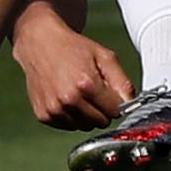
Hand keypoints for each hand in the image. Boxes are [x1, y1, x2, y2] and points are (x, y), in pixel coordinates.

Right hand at [12, 3, 135, 129]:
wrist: (40, 44)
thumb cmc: (72, 48)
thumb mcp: (104, 56)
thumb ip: (122, 81)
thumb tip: (131, 103)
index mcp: (86, 84)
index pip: (115, 111)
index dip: (117, 103)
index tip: (112, 94)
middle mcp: (68, 100)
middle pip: (101, 122)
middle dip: (104, 110)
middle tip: (96, 93)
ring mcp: (54, 109)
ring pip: (85, 127)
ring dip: (88, 115)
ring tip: (81, 94)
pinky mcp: (44, 115)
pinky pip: (69, 126)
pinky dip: (72, 117)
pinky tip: (68, 99)